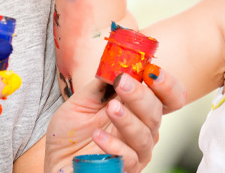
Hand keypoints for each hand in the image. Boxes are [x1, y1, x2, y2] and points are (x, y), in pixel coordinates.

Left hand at [45, 70, 186, 172]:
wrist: (56, 158)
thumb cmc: (72, 131)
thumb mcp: (83, 100)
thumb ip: (102, 84)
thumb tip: (115, 63)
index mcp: (139, 109)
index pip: (168, 97)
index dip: (167, 85)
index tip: (151, 72)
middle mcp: (144, 129)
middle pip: (156, 112)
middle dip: (140, 95)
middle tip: (122, 82)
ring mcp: (137, 151)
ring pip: (145, 135)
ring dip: (128, 119)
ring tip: (110, 108)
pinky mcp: (126, 169)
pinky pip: (129, 158)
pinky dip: (114, 145)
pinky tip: (98, 135)